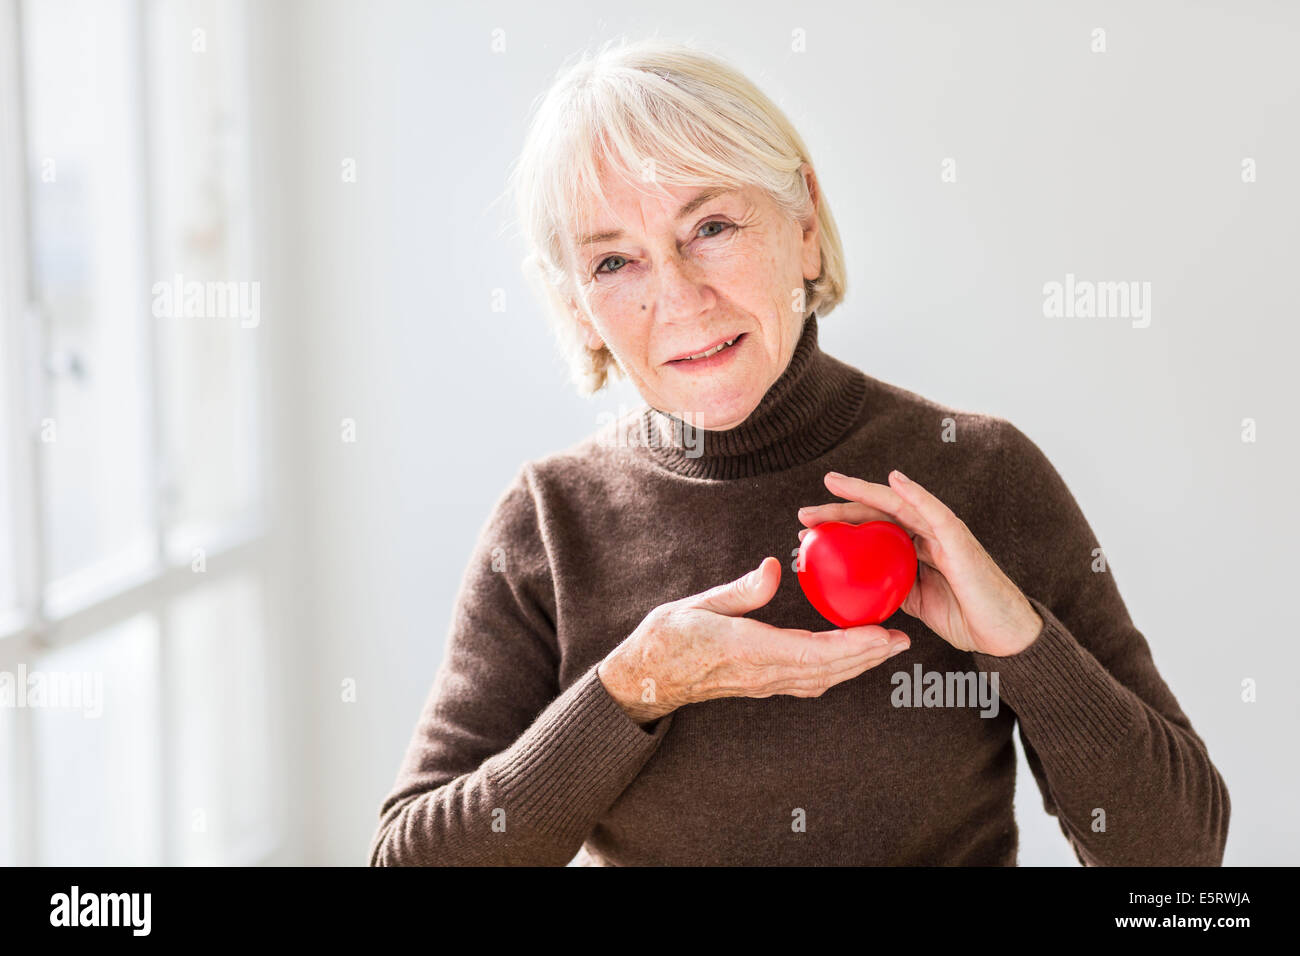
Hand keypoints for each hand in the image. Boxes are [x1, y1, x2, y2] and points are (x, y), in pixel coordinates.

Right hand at [597, 556, 912, 723]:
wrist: (647, 676)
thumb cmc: (668, 637)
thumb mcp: (699, 605)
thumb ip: (740, 591)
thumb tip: (771, 567)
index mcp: (750, 651)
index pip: (813, 653)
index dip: (853, 646)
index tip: (884, 633)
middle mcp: (763, 674)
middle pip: (828, 670)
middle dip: (868, 656)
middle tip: (902, 640)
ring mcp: (764, 683)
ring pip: (823, 679)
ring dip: (857, 665)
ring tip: (886, 647)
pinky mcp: (762, 683)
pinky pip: (808, 680)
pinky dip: (836, 669)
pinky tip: (850, 657)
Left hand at [797, 470, 1042, 656]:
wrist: (999, 635)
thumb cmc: (963, 616)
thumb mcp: (915, 602)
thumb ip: (892, 587)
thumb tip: (860, 588)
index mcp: (913, 548)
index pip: (870, 530)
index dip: (837, 527)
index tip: (804, 533)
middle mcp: (925, 533)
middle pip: (876, 513)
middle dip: (838, 509)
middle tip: (804, 514)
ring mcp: (942, 532)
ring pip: (898, 504)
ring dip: (863, 493)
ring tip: (831, 485)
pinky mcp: (959, 538)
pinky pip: (934, 512)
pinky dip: (915, 493)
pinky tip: (895, 481)